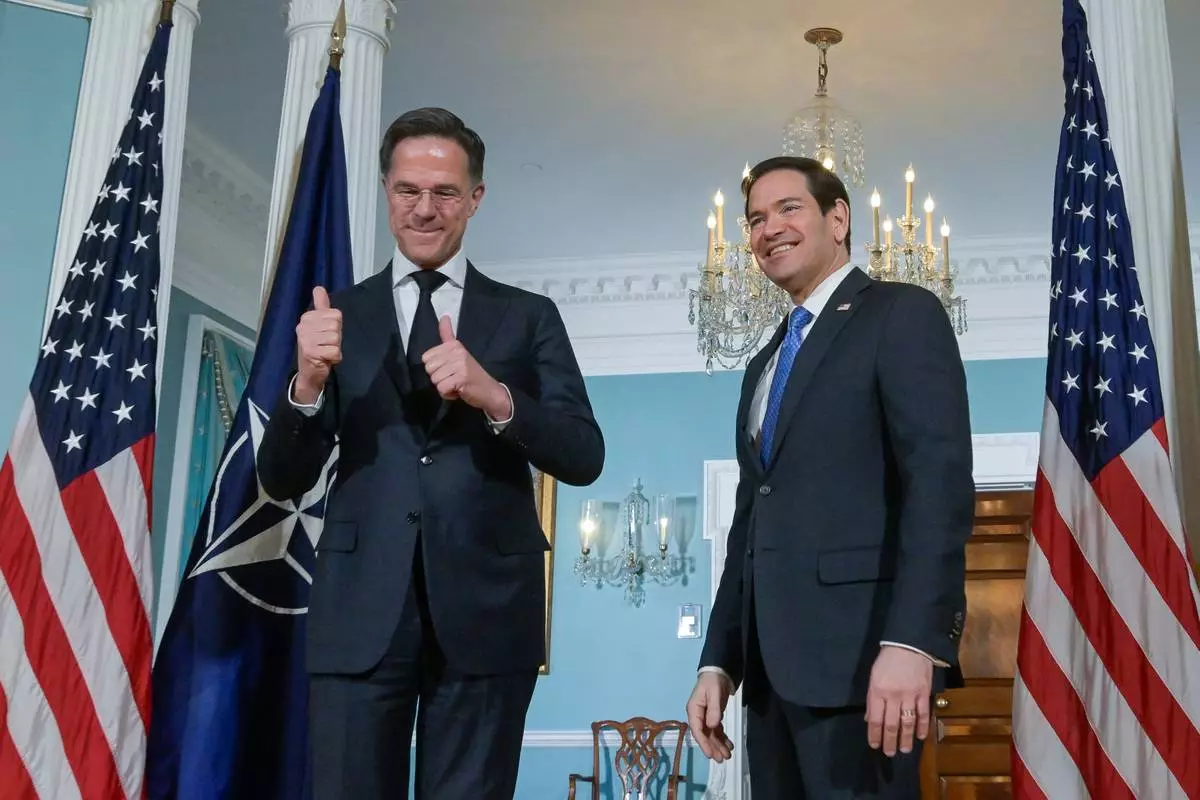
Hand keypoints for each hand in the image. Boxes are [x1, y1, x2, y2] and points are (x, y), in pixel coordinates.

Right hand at [294, 286, 341, 402]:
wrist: (310, 372)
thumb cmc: (318, 346)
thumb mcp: (320, 324)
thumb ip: (321, 306)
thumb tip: (319, 287)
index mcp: (307, 317)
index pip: (336, 315)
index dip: (336, 327)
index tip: (326, 335)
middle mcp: (303, 326)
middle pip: (336, 327)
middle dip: (336, 339)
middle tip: (326, 345)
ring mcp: (305, 339)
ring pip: (335, 339)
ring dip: (335, 348)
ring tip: (325, 352)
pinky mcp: (310, 352)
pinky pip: (334, 351)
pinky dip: (334, 358)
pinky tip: (325, 359)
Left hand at [421, 316, 510, 417]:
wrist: (490, 391)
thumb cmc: (472, 374)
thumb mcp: (459, 352)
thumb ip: (448, 335)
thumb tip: (443, 316)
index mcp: (454, 345)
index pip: (426, 358)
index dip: (436, 367)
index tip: (450, 369)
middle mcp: (457, 352)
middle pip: (429, 369)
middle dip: (438, 377)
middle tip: (454, 377)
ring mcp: (460, 365)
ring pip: (435, 379)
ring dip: (444, 386)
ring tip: (457, 384)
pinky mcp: (461, 379)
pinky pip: (442, 388)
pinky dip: (448, 394)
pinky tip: (459, 390)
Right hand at [686, 673, 733, 761]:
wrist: (718, 672)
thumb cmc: (713, 681)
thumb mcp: (714, 693)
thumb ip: (714, 710)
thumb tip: (712, 726)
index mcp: (694, 710)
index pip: (697, 730)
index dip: (703, 743)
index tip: (710, 754)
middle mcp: (698, 715)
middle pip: (704, 735)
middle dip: (713, 747)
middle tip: (722, 759)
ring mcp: (705, 717)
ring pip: (711, 734)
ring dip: (718, 745)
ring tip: (728, 755)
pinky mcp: (712, 716)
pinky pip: (716, 730)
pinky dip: (722, 738)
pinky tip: (729, 745)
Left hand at [865, 645, 932, 756]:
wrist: (909, 644)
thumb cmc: (888, 660)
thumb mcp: (873, 676)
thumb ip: (872, 698)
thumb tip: (870, 719)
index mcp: (877, 691)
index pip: (875, 718)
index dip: (874, 734)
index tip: (874, 745)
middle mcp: (893, 696)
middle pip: (891, 724)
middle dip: (889, 741)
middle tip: (889, 753)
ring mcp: (910, 695)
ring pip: (907, 723)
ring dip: (906, 738)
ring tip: (905, 750)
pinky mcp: (924, 693)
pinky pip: (923, 714)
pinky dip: (922, 727)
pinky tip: (921, 737)